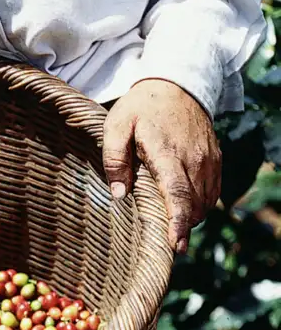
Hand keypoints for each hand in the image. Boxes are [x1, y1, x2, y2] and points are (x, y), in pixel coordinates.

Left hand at [102, 79, 221, 253]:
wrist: (176, 84)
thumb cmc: (141, 107)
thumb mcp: (116, 126)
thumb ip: (114, 159)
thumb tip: (119, 195)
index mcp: (168, 154)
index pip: (177, 194)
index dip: (178, 222)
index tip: (175, 245)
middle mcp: (195, 160)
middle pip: (194, 205)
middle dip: (182, 228)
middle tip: (166, 245)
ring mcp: (209, 160)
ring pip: (205, 202)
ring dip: (191, 217)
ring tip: (172, 228)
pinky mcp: (215, 159)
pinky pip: (212, 192)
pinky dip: (200, 205)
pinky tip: (184, 209)